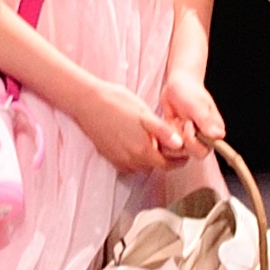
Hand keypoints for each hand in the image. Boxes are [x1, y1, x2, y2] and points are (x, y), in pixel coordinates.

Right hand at [65, 75, 189, 173]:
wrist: (88, 102)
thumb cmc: (116, 102)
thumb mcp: (145, 114)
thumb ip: (163, 132)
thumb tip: (179, 144)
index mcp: (143, 150)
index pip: (168, 165)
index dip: (178, 158)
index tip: (182, 150)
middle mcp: (131, 160)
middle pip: (155, 166)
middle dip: (163, 157)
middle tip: (167, 142)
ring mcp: (119, 160)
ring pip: (141, 166)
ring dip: (148, 157)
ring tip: (150, 140)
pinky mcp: (109, 157)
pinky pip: (128, 164)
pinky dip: (135, 157)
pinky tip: (134, 141)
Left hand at [162, 73, 225, 153]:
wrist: (177, 85)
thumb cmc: (190, 91)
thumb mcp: (197, 104)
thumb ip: (205, 120)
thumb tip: (218, 135)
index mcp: (213, 132)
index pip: (205, 150)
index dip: (193, 141)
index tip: (188, 124)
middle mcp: (203, 138)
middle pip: (191, 154)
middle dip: (181, 139)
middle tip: (180, 121)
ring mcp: (189, 139)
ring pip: (177, 152)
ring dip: (171, 136)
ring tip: (175, 119)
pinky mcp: (177, 139)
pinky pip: (168, 147)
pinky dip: (163, 137)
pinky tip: (168, 123)